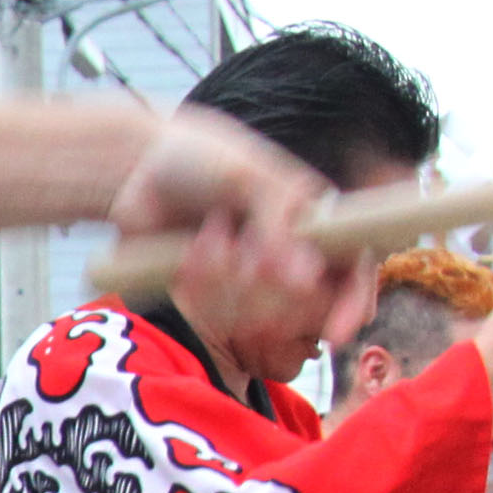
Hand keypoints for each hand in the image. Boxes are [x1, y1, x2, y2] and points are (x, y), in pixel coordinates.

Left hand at [115, 107, 343, 345]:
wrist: (137, 167)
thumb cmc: (202, 160)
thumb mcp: (245, 177)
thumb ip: (277, 225)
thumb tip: (308, 281)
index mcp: (313, 216)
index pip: (354, 265)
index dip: (354, 300)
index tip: (337, 333)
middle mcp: (289, 250)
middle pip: (310, 299)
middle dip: (279, 288)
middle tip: (247, 259)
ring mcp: (251, 273)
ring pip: (263, 309)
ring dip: (230, 274)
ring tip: (207, 231)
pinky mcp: (213, 289)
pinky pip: (219, 310)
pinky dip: (204, 282)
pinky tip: (188, 250)